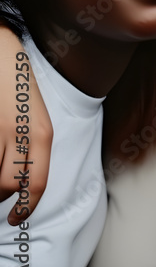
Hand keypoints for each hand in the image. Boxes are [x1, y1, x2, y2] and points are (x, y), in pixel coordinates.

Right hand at [0, 26, 51, 224]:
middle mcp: (20, 133)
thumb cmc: (15, 83)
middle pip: (5, 186)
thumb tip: (17, 180)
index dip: (26, 207)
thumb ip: (28, 147)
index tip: (16, 219)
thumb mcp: (33, 116)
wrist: (0, 47)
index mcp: (41, 133)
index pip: (35, 184)